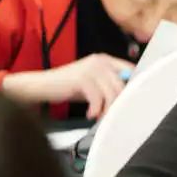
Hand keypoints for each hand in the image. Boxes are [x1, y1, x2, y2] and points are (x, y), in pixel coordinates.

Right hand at [2, 54, 134, 118]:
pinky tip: (90, 114)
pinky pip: (97, 98)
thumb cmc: (69, 87)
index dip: (135, 86)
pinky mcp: (82, 79)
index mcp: (105, 60)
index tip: (132, 102)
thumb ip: (109, 86)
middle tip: (112, 116)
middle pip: (123, 85)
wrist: (41, 85)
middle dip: (119, 103)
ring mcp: (91, 69)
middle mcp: (101, 61)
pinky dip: (96, 109)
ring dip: (108, 109)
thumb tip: (130, 99)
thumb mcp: (93, 84)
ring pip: (111, 93)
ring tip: (100, 117)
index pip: (130, 70)